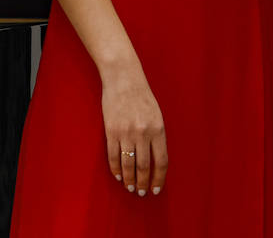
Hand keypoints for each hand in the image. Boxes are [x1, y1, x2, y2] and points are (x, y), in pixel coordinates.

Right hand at [101, 64, 167, 196]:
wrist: (123, 79)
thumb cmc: (142, 96)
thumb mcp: (157, 114)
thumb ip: (157, 135)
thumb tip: (156, 159)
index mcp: (158, 129)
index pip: (161, 160)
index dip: (159, 177)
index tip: (156, 189)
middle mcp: (143, 133)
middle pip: (144, 166)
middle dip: (143, 182)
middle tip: (141, 193)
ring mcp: (126, 133)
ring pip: (128, 164)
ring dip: (129, 179)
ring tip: (130, 188)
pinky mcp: (111, 131)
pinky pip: (113, 156)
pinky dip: (116, 169)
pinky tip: (118, 176)